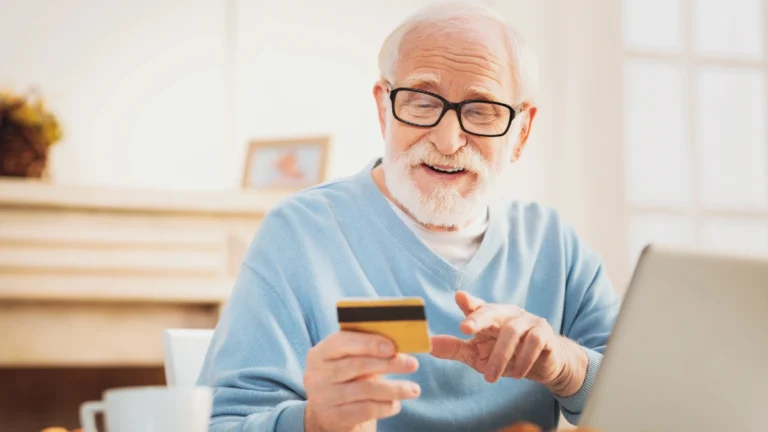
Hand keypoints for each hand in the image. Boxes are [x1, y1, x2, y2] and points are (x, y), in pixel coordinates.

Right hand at [304, 331, 420, 431]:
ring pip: (365, 389)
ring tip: (413, 389)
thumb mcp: (350, 361)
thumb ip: (368, 349)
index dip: (369, 343)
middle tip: (413, 364)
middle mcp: (317, 375)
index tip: (393, 347)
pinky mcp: (334, 418)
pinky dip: (386, 406)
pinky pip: (366, 410)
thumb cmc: (346, 380)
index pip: (342, 342)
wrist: (329, 414)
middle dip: (389, 364)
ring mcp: (323, 398)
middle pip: (357, 365)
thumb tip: (402, 342)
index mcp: (320, 353)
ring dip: (394, 388)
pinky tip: (396, 404)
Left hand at [430, 291, 587, 396]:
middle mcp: (508, 314)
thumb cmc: (505, 356)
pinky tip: (516, 373)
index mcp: (490, 316)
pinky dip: (523, 360)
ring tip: (490, 377)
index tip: (459, 297)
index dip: (469, 302)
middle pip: (492, 310)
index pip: (477, 305)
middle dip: (478, 318)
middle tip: (464, 329)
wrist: (543, 366)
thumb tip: (427, 346)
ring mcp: (528, 321)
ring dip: (500, 356)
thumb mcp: (476, 355)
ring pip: (512, 332)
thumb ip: (454, 348)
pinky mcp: (545, 333)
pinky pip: (534, 342)